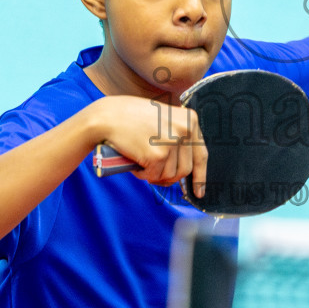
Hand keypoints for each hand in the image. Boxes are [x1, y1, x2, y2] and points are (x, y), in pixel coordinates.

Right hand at [90, 95, 208, 194]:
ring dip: (154, 175)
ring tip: (141, 160)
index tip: (198, 191)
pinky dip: (143, 175)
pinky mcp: (158, 155)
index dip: (200, 176)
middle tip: (153, 172)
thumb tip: (186, 169)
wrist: (107, 116)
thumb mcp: (163, 119)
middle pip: (185, 169)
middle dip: (170, 177)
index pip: (201, 155)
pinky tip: (135, 162)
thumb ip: (178, 137)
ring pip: (170, 176)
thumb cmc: (131, 117)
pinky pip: (155, 176)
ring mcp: (172, 142)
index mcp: (190, 120)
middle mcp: (185, 129)